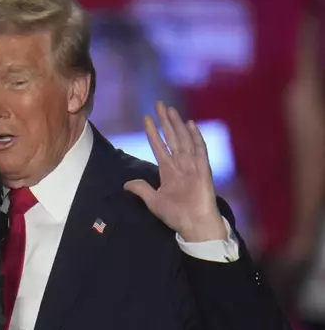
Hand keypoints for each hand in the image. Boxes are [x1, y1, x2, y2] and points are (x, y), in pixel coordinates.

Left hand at [124, 102, 225, 241]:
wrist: (194, 225)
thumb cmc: (176, 215)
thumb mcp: (153, 201)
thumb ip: (141, 190)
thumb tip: (126, 184)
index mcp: (168, 171)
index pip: (159, 146)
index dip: (153, 132)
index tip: (146, 118)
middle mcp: (180, 165)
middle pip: (171, 138)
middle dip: (165, 121)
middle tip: (159, 104)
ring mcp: (192, 166)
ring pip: (183, 140)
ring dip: (177, 124)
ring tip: (170, 109)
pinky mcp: (203, 170)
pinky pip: (200, 150)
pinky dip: (195, 137)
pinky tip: (190, 125)